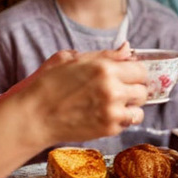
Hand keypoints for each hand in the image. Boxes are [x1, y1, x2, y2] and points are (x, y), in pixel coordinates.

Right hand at [21, 49, 148, 146]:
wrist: (34, 116)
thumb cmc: (48, 85)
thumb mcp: (72, 59)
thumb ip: (105, 55)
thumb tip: (127, 48)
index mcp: (105, 68)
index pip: (141, 70)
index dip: (135, 73)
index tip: (128, 76)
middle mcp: (112, 89)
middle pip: (143, 90)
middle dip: (134, 90)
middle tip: (120, 91)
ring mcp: (112, 111)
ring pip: (140, 110)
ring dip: (131, 107)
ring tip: (115, 105)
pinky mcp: (109, 129)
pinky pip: (128, 123)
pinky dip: (121, 120)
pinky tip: (106, 114)